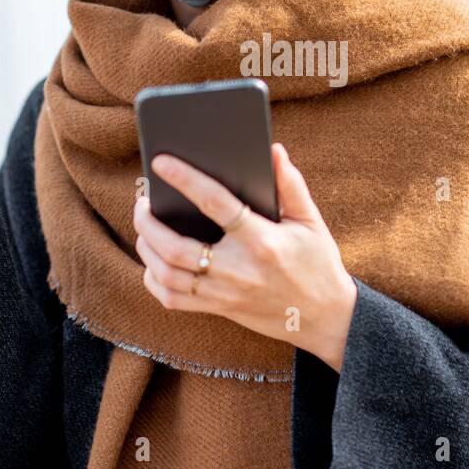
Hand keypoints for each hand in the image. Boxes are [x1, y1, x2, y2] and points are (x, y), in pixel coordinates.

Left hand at [133, 143, 358, 372]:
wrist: (326, 318)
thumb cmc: (318, 263)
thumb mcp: (311, 221)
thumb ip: (291, 185)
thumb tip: (273, 150)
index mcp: (262, 241)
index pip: (216, 203)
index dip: (185, 179)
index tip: (161, 161)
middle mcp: (238, 269)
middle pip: (176, 247)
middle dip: (148, 222)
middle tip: (142, 202)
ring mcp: (225, 293)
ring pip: (167, 275)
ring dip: (147, 249)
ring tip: (145, 227)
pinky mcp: (219, 309)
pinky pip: (173, 300)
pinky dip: (154, 280)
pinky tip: (153, 261)